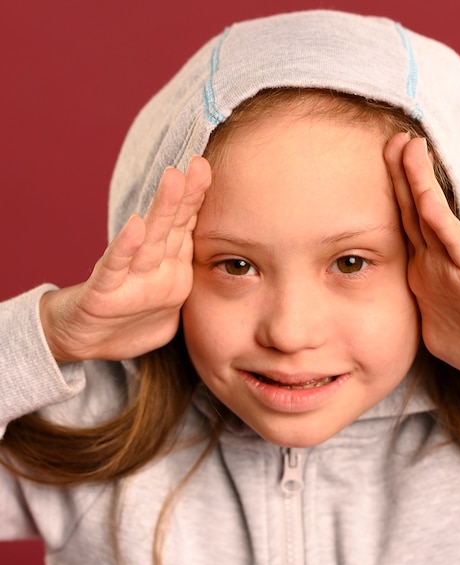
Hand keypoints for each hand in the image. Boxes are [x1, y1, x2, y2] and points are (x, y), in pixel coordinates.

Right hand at [40, 156, 211, 362]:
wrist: (81, 344)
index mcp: (170, 271)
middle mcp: (151, 269)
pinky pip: (116, 269)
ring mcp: (127, 279)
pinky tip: (135, 225)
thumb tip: (215, 282)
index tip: (207, 169)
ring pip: (149, 240)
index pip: (185, 230)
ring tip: (173, 177)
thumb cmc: (126, 323)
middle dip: (187, 195)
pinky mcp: (103, 294)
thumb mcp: (169, 311)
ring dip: (162, 209)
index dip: (197, 201)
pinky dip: (125, 248)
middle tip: (199, 163)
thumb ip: (188, 291)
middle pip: (172, 227)